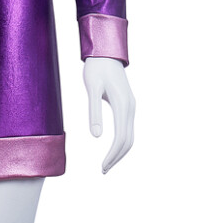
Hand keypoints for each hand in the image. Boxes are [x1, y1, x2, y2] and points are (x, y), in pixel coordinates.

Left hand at [82, 57, 135, 173]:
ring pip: (130, 135)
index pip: (121, 139)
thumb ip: (94, 111)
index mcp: (122, 106)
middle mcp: (130, 108)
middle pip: (128, 141)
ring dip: (120, 152)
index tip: (102, 167)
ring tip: (106, 163)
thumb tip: (96, 136)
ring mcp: (131, 106)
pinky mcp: (127, 104)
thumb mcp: (91, 88)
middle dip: (117, 158)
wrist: (105, 52)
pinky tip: (111, 147)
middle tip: (103, 170)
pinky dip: (122, 141)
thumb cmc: (96, 68)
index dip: (112, 156)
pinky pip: (127, 128)